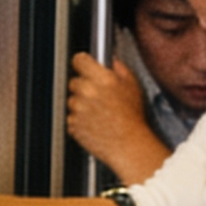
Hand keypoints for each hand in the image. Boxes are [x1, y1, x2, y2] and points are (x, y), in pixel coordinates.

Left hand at [67, 52, 171, 181]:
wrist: (129, 145)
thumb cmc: (133, 119)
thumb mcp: (133, 86)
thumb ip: (119, 68)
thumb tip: (111, 61)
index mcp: (101, 79)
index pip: (79, 60)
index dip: (82, 62)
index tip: (84, 65)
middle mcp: (87, 92)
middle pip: (74, 82)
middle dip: (84, 86)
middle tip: (98, 95)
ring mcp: (78, 109)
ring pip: (72, 100)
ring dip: (81, 104)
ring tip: (99, 112)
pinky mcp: (73, 125)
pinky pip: (72, 117)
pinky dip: (80, 120)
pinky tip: (95, 122)